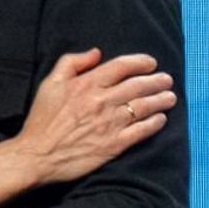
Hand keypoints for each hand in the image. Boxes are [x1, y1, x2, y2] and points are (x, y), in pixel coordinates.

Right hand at [0, 47, 174, 207]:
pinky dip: (154, 124)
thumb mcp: (50, 83)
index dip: (139, 62)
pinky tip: (161, 119)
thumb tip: (96, 53)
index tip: (151, 62)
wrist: (38, 155)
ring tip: (170, 97)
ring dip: (160, 100)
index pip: (121, 67)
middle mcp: (102, 101)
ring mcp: (110, 124)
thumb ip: (71, 63)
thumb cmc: (42, 119)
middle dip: (156, 81)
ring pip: (143, 107)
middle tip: (167, 79)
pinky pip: (141, 131)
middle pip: (137, 86)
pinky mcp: (114, 145)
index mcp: (86, 84)